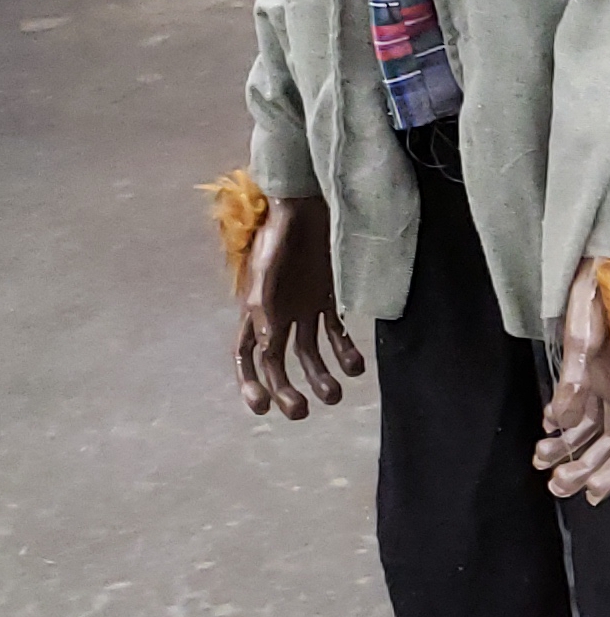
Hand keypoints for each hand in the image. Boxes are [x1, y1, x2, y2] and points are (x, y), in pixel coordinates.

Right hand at [236, 193, 362, 419]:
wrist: (308, 205)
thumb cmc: (279, 234)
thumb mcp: (267, 269)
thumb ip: (265, 306)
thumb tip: (270, 345)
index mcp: (254, 313)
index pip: (246, 357)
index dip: (250, 384)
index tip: (262, 408)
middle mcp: (278, 317)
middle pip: (279, 364)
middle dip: (287, 390)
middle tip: (302, 412)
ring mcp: (304, 310)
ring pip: (311, 355)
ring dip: (321, 377)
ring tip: (335, 393)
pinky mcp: (328, 300)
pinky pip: (337, 334)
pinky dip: (346, 352)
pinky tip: (356, 366)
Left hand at [535, 259, 609, 504]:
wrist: (594, 269)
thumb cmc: (596, 300)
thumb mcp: (582, 341)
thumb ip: (574, 384)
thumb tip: (560, 422)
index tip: (591, 494)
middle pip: (606, 443)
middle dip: (583, 468)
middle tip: (555, 486)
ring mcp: (603, 383)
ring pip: (590, 429)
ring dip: (567, 449)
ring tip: (539, 460)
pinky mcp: (587, 372)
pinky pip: (578, 409)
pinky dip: (562, 424)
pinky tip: (544, 428)